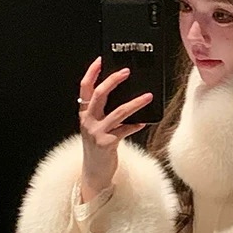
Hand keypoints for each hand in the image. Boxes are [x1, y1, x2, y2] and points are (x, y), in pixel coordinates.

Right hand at [78, 56, 152, 195]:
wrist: (94, 172)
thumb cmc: (99, 146)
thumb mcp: (96, 126)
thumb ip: (104, 112)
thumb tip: (124, 94)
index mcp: (84, 113)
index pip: (85, 88)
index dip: (91, 73)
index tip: (101, 59)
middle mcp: (87, 121)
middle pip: (100, 94)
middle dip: (113, 80)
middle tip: (127, 71)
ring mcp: (96, 132)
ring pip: (118, 112)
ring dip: (135, 103)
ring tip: (148, 96)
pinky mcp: (107, 144)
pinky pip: (125, 130)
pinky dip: (136, 125)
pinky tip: (144, 122)